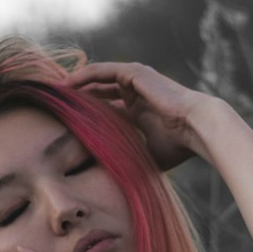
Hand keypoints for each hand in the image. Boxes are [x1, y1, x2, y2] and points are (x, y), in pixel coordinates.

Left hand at [65, 61, 208, 170]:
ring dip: (76, 84)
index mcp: (140, 112)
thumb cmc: (179, 146)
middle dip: (79, 99)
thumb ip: (132, 158)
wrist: (197, 128)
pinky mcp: (134, 73)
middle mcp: (137, 94)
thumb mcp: (148, 155)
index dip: (89, 115)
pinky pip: (101, 71)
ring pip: (98, 79)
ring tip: (55, 93)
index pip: (108, 110)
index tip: (67, 124)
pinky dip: (83, 75)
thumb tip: (115, 180)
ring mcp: (136, 81)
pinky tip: (67, 83)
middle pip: (100, 92)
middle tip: (55, 107)